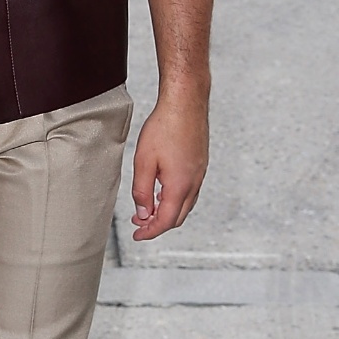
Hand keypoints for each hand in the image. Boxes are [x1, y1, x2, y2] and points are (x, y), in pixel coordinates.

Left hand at [130, 92, 208, 240]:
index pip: (165, 221)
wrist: (186, 102)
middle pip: (178, 217)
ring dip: (167, 211)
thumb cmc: (164, 127)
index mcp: (180, 186)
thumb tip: (143, 214)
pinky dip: (175, 199)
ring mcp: (200, 173)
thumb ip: (142, 192)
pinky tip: (163, 190)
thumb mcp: (144, 162)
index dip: (150, 232)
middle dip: (158, 224)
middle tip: (139, 224)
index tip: (138, 236)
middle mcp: (194, 183)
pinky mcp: (200, 164)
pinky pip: (189, 191)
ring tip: (148, 208)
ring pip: (185, 204)